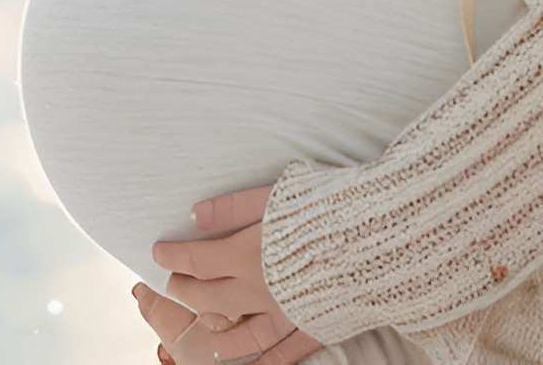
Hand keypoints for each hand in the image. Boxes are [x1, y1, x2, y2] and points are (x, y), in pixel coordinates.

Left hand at [128, 184, 325, 362]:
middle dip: (185, 290)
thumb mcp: (277, 194)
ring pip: (239, 334)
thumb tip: (195, 215)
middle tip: (174, 283)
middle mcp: (259, 291)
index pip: (195, 260)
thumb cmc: (331, 208)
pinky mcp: (314, 326)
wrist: (384, 238)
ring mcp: (286, 314)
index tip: (158, 252)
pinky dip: (266, 361)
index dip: (172, 257)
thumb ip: (234, 207)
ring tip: (202, 324)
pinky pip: (284, 352)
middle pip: (208, 297)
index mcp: (246, 255)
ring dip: (215, 330)